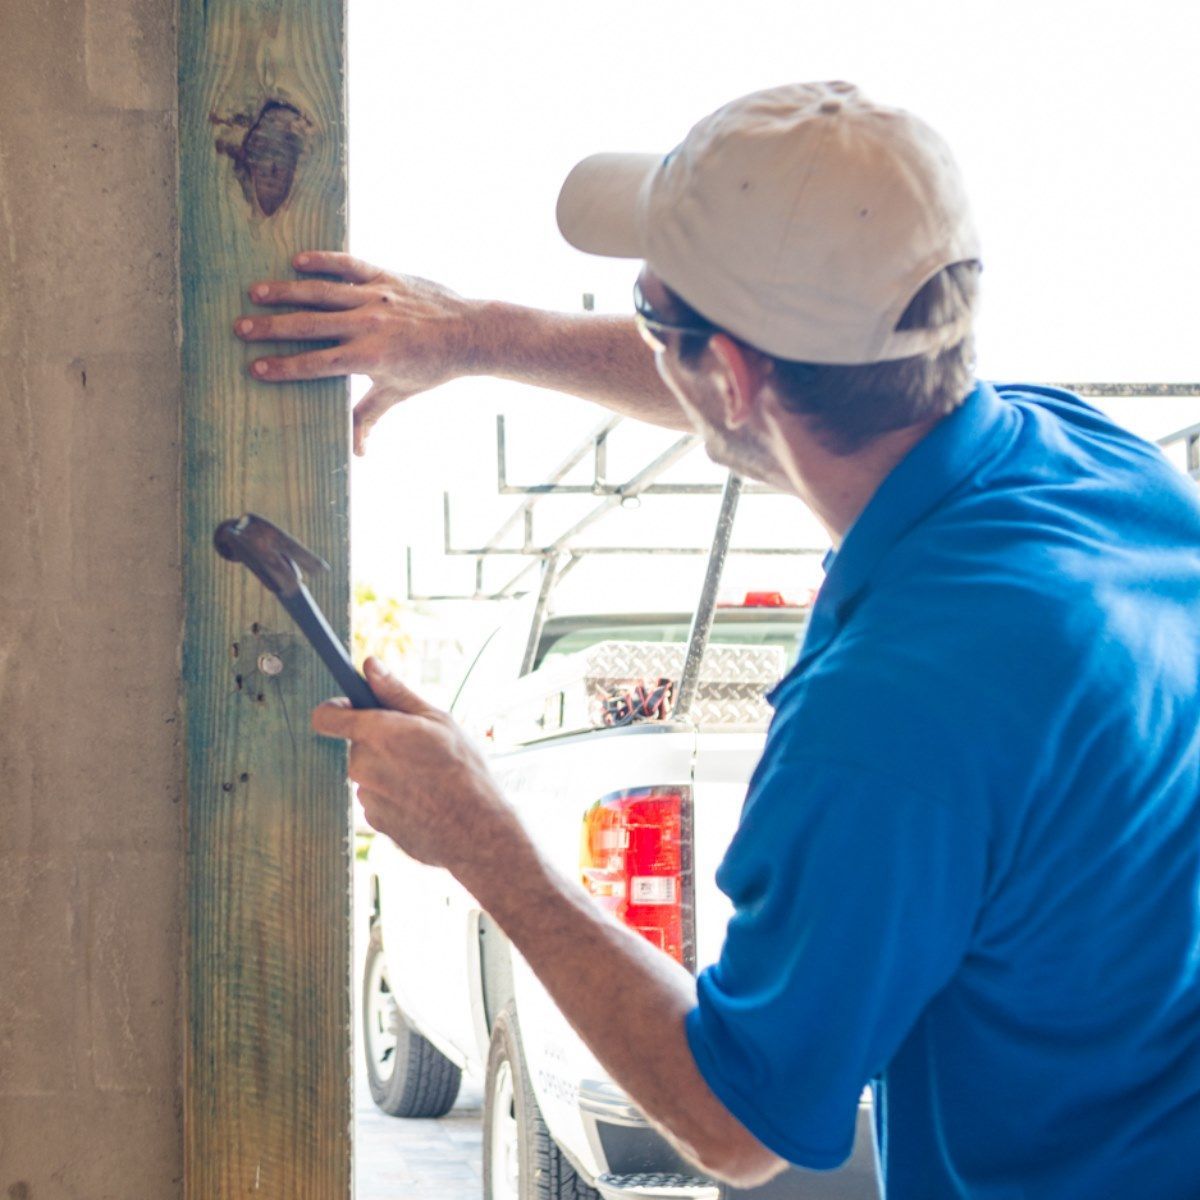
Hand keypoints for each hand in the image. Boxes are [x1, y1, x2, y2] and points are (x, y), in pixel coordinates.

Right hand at [236, 252, 481, 454]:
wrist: (469, 333)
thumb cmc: (433, 367)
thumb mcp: (400, 393)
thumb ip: (370, 417)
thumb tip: (355, 452)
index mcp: (371, 357)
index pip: (318, 364)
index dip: (285, 367)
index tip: (255, 368)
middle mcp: (370, 324)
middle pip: (310, 326)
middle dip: (272, 328)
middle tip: (240, 328)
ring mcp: (377, 296)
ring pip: (322, 292)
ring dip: (286, 292)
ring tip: (255, 293)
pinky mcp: (385, 275)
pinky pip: (349, 265)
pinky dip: (323, 261)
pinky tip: (296, 262)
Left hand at [311, 657, 512, 869]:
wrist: (475, 831)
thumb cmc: (462, 770)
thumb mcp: (437, 720)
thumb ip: (396, 693)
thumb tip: (370, 664)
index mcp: (376, 733)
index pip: (326, 716)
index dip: (336, 708)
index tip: (353, 707)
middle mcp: (363, 765)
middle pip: (358, 744)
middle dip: (381, 741)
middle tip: (418, 745)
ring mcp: (367, 796)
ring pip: (371, 771)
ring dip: (391, 769)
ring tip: (428, 776)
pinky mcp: (374, 821)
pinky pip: (379, 797)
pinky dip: (396, 795)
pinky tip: (426, 799)